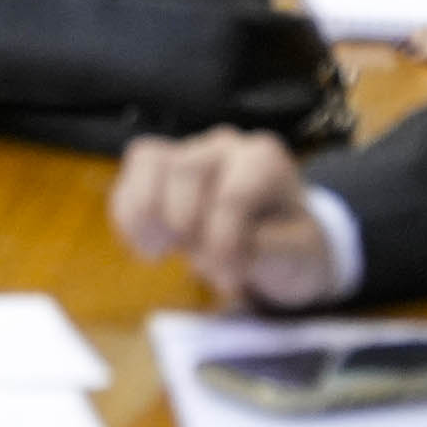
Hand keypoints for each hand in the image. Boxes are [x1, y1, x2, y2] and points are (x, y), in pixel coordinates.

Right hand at [110, 129, 344, 307]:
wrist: (279, 242)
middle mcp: (224, 145)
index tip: (230, 281)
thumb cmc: (290, 244)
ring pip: (149, 162)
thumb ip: (267, 247)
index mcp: (265, 159)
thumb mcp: (299, 253)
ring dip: (149, 214)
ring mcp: (186, 151)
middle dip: (189, 228)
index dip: (224, 241)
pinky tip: (147, 248)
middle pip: (186, 170)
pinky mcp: (156, 169)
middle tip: (203, 270)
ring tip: (164, 252)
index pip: (232, 193)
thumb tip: (218, 250)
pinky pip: (127, 178)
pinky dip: (128, 217)